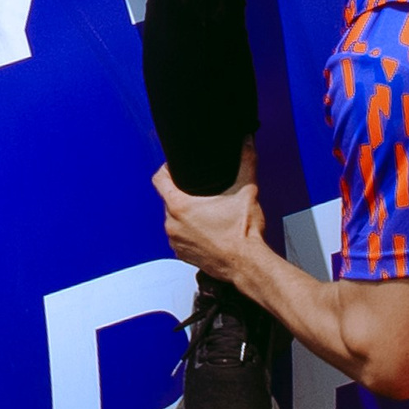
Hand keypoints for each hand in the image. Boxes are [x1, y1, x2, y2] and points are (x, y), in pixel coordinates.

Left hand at [154, 165, 264, 288]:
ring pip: (174, 220)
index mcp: (180, 206)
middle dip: (182, 195)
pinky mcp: (182, 255)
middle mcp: (172, 225)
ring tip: (206, 213)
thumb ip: (246, 161)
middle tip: (201, 193)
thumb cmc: (244, 234)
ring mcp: (175, 242)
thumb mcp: (246, 191)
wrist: (249, 266)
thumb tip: (247, 142)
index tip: (175, 167)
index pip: (159, 180)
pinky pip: (180, 237)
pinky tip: (206, 231)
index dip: (166, 169)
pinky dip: (189, 233)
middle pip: (169, 200)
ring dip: (186, 215)